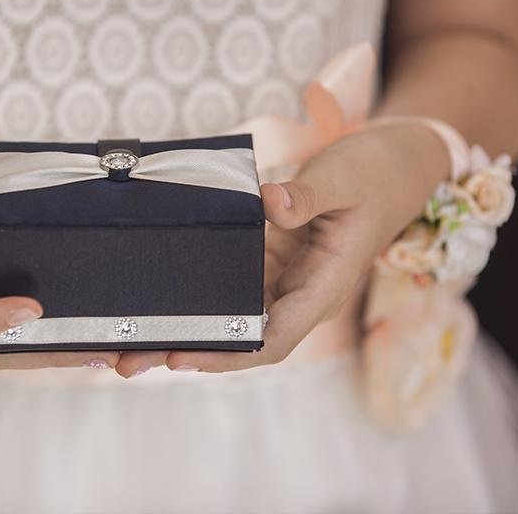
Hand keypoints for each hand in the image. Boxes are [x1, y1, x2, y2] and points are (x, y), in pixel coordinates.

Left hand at [139, 122, 448, 373]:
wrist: (395, 161)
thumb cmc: (376, 173)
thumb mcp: (344, 178)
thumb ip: (307, 194)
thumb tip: (269, 202)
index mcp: (321, 287)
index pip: (270, 339)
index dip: (225, 354)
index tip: (180, 356)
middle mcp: (296, 290)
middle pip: (236, 335)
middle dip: (184, 348)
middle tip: (124, 357)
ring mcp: (279, 273)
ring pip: (224, 311)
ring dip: (179, 322)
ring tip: (122, 335)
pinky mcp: (265, 252)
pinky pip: (224, 276)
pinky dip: (190, 286)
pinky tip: (152, 287)